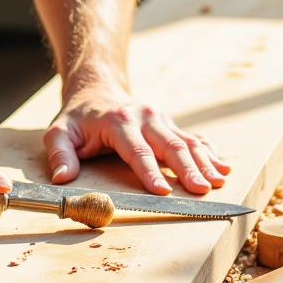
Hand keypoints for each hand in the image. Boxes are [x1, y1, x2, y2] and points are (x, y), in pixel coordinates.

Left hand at [44, 79, 230, 195]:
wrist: (97, 91)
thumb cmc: (77, 119)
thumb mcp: (58, 132)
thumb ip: (60, 154)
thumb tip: (62, 178)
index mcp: (118, 121)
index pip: (137, 151)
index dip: (150, 172)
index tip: (163, 191)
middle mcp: (144, 117)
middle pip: (169, 145)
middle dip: (187, 169)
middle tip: (202, 190)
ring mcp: (160, 119)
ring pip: (186, 141)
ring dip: (204, 162)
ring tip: (220, 181)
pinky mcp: (169, 124)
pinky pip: (193, 137)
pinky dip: (210, 152)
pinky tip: (224, 166)